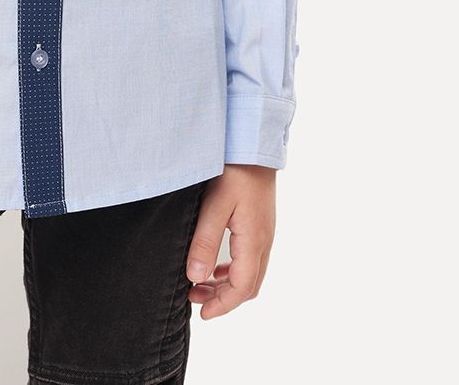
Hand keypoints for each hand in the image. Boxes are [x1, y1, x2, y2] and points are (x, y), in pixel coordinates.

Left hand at [185, 164, 275, 317]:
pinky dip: (232, 269)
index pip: (241, 288)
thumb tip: (195, 277)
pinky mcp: (260, 224)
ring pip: (250, 273)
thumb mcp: (214, 205)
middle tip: (194, 299)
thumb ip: (205, 242)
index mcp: (253, 241)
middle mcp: (263, 241)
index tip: (201, 314)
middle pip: (248, 285)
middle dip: (223, 299)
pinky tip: (215, 264)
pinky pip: (250, 258)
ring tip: (199, 283)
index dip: (222, 306)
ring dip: (226, 285)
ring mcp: (264, 233)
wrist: (253, 144)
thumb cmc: (235, 171)